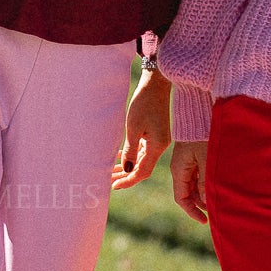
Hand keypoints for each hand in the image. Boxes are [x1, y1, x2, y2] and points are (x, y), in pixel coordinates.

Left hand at [111, 69, 170, 189]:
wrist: (156, 84)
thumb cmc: (144, 103)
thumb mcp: (133, 127)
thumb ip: (130, 150)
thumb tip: (127, 170)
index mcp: (157, 146)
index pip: (142, 172)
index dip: (128, 181)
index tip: (114, 186)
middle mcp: (160, 146)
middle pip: (143, 168)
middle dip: (126, 176)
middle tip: (109, 181)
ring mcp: (159, 140)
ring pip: (142, 160)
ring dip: (128, 167)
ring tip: (112, 172)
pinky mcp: (156, 134)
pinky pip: (144, 151)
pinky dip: (133, 157)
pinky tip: (121, 157)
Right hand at [170, 139, 208, 223]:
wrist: (198, 114)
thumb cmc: (202, 135)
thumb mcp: (206, 159)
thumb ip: (205, 181)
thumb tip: (204, 200)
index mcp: (179, 170)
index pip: (181, 198)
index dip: (192, 211)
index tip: (204, 220)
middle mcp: (179, 169)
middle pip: (187, 193)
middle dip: (199, 204)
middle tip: (215, 211)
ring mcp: (186, 163)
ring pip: (192, 186)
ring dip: (202, 195)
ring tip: (216, 201)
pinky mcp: (192, 158)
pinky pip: (196, 176)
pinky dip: (204, 185)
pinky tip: (214, 187)